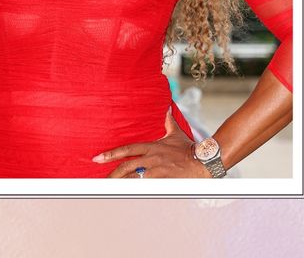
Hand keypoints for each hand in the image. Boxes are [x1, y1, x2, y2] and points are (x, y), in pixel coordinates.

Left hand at [92, 110, 211, 178]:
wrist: (206, 160)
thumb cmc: (190, 148)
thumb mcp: (176, 134)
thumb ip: (168, 123)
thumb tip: (167, 109)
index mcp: (152, 147)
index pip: (126, 150)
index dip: (110, 154)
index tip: (97, 158)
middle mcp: (152, 157)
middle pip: (127, 166)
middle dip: (113, 173)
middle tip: (102, 180)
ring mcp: (159, 169)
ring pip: (136, 177)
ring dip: (123, 183)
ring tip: (112, 188)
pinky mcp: (166, 180)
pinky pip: (149, 186)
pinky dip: (139, 189)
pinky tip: (130, 194)